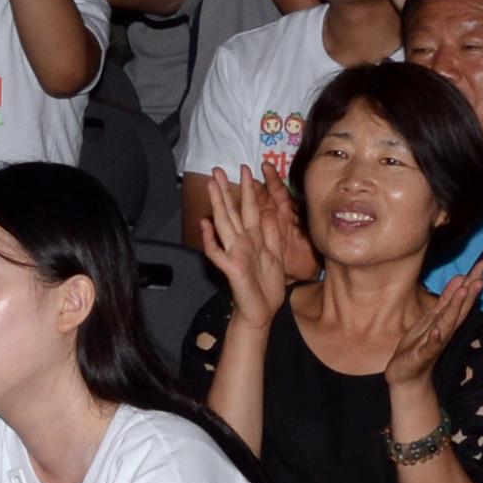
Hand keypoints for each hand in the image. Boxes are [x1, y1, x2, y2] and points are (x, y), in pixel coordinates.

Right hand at [200, 167, 298, 331]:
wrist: (261, 312)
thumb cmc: (267, 287)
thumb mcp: (277, 256)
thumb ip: (272, 233)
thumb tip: (268, 210)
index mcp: (254, 238)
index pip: (249, 209)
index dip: (248, 189)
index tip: (246, 170)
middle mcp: (242, 242)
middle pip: (232, 211)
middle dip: (225, 190)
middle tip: (217, 170)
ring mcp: (234, 253)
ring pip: (224, 224)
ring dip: (217, 204)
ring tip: (211, 186)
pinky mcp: (230, 268)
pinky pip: (216, 252)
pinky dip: (210, 239)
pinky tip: (204, 225)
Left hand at [386, 263, 482, 390]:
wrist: (407, 376)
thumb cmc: (420, 346)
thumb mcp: (432, 318)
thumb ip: (446, 300)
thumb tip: (461, 278)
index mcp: (446, 319)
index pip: (462, 298)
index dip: (472, 280)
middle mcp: (445, 330)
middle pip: (460, 309)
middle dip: (471, 292)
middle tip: (482, 275)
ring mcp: (435, 343)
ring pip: (448, 323)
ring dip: (456, 308)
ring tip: (465, 291)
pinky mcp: (422, 355)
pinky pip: (430, 346)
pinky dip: (435, 338)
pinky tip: (437, 331)